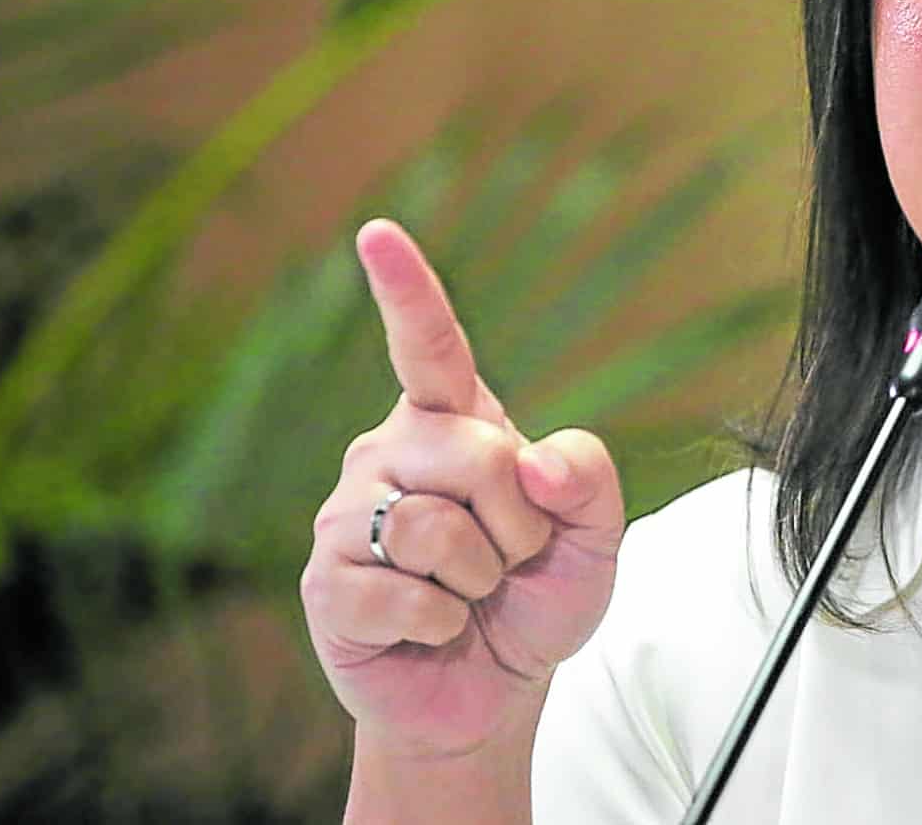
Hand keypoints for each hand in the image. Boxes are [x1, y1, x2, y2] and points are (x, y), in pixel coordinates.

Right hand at [301, 219, 624, 758]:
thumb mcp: (595, 536)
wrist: (494, 690)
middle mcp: (391, 451)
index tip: (378, 232)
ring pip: (439, 529)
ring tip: (467, 594)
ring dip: (480, 579)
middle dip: (520, 522)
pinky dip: (442, 622)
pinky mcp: (326, 582)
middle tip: (509, 559)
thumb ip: (591, 478)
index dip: (406, 289)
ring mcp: (349, 514)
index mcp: (454, 421)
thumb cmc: (536, 597)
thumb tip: (534, 459)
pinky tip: (431, 627)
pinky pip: (404, 592)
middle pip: (476, 454)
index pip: (430, 344)